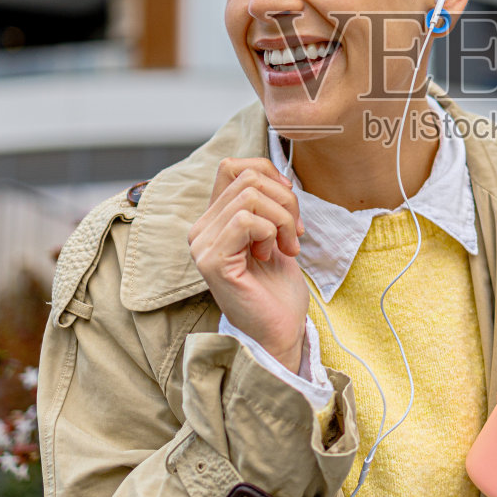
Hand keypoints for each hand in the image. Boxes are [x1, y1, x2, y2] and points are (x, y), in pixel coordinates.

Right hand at [188, 158, 309, 373]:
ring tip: (286, 247)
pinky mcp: (212, 261)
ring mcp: (202, 245)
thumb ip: (265, 204)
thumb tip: (276, 174)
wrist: (281, 329)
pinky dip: (271, 232)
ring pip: (250, 196)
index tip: (289, 200)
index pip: (232, 166)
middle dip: (285, 201)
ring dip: (283, 219)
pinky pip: (246, 219)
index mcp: (213, 220)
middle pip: (247, 179)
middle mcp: (200, 230)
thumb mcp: (275, 234)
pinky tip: (272, 256)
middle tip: (296, 233)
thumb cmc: (278, 288)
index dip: (267, 172)